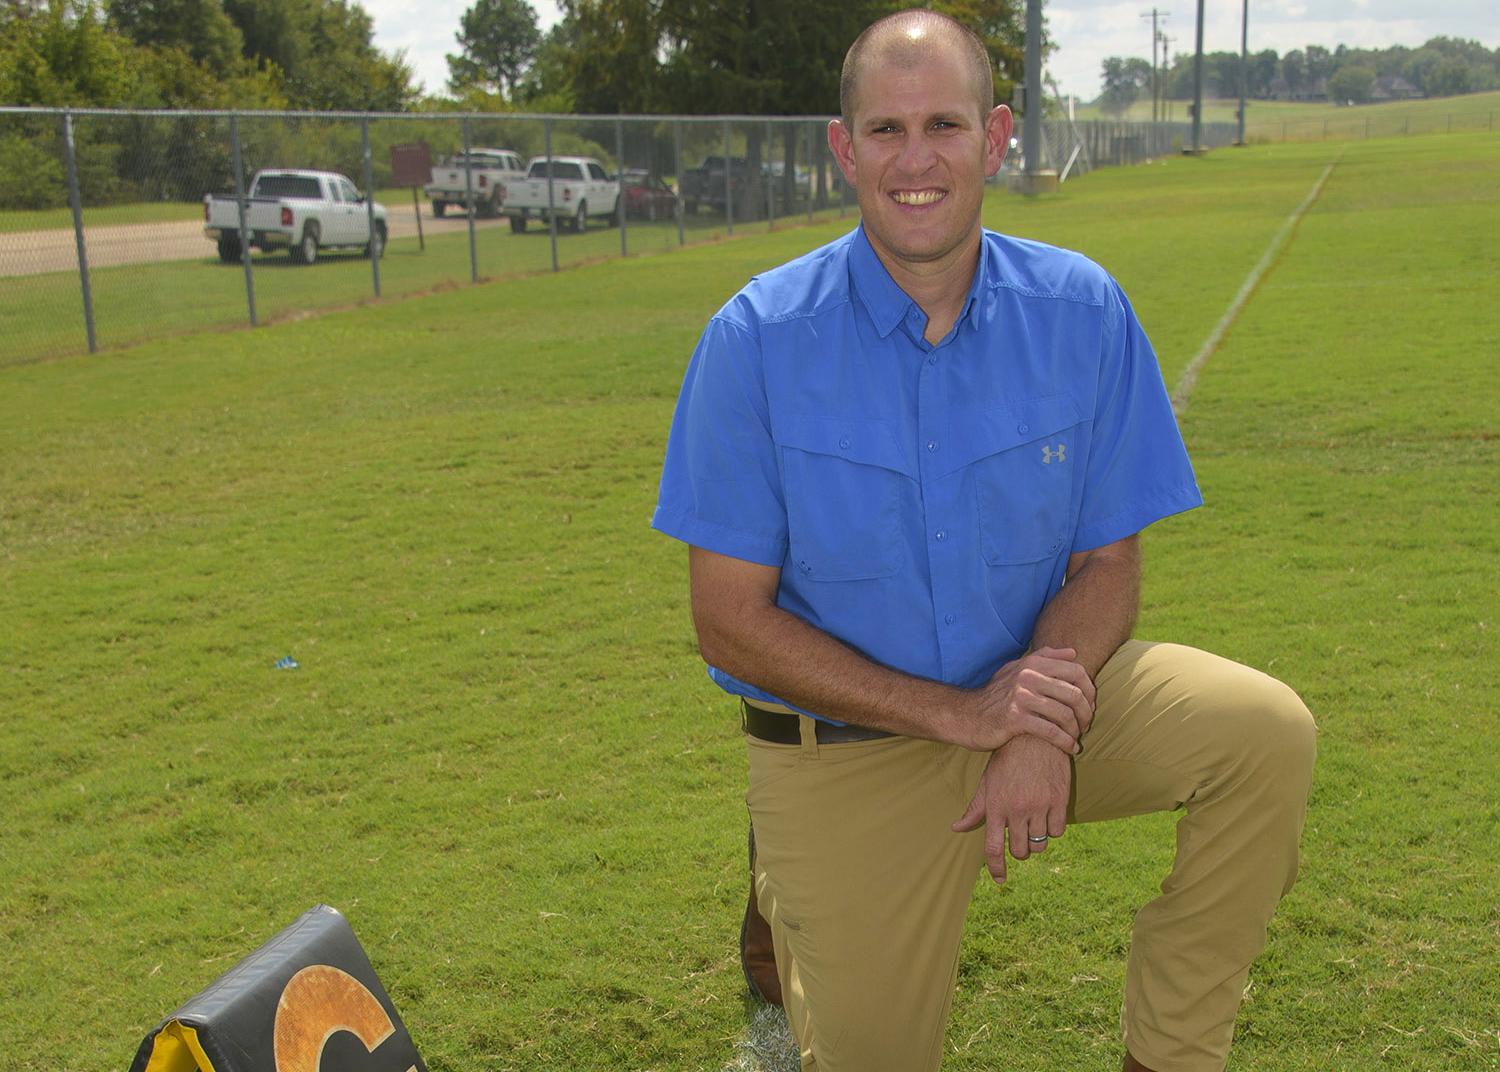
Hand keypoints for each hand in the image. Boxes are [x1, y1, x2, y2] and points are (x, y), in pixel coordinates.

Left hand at [951, 736, 1071, 884]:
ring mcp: (1039, 806)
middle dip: (1020, 850)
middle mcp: (1017, 810)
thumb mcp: (988, 782)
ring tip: (1034, 824)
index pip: (993, 848)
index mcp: (996, 806)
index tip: (1000, 880)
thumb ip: (975, 808)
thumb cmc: (1007, 759)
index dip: (997, 868)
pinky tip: (1048, 814)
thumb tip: (956, 829)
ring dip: (1037, 840)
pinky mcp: (1059, 800)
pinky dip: (1053, 828)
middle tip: (1020, 838)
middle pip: (1020, 850)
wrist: (1035, 735)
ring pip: (1040, 843)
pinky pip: (1057, 831)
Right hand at [959, 646, 1095, 752]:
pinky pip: (1050, 731)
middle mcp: (1028, 676)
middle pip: (1074, 694)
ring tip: (1077, 738)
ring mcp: (1021, 696)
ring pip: (1065, 714)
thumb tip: (1072, 652)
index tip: (1090, 706)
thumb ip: (1044, 658)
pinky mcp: (1015, 718)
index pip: (1076, 672)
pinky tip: (1070, 748)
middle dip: (1086, 713)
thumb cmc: (996, 696)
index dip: (1090, 690)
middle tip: (1086, 726)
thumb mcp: (1016, 669)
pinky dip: (1065, 742)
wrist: (966, 716)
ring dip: (1076, 730)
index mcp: (1032, 663)